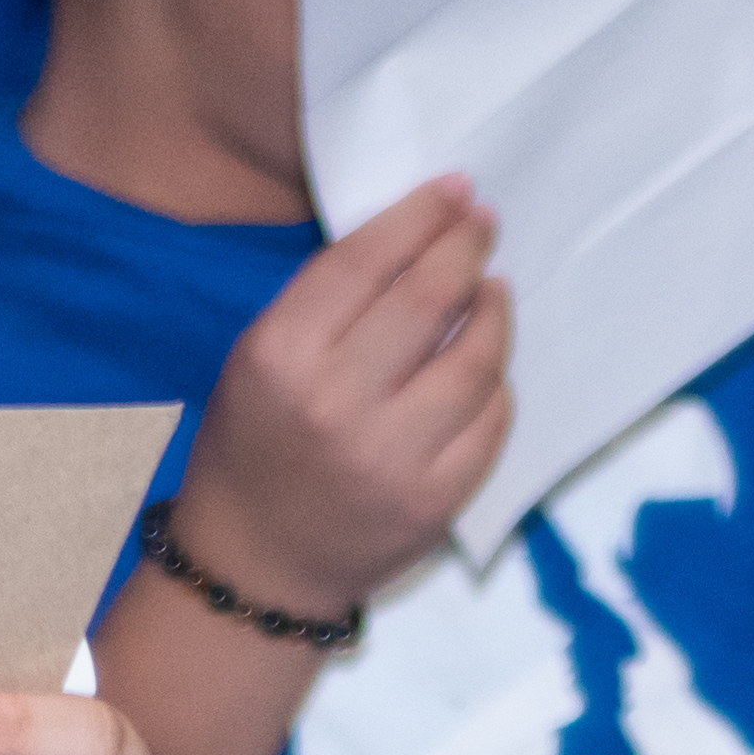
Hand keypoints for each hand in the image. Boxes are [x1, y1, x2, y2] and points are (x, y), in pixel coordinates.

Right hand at [178, 175, 511, 619]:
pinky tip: (488, 367)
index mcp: (281, 354)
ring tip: (493, 290)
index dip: (421, 216)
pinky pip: (492, 422)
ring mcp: (394, 456)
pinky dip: (497, 384)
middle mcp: (337, 402)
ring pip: (476, 360)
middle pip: (430, 299)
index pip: (367, 260)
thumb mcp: (261, 359)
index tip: (455, 190)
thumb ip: (329, 304)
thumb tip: (419, 237)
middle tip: (484, 225)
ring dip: (495, 313)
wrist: (258, 563)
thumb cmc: (256, 445)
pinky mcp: (437, 500)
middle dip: (466, 248)